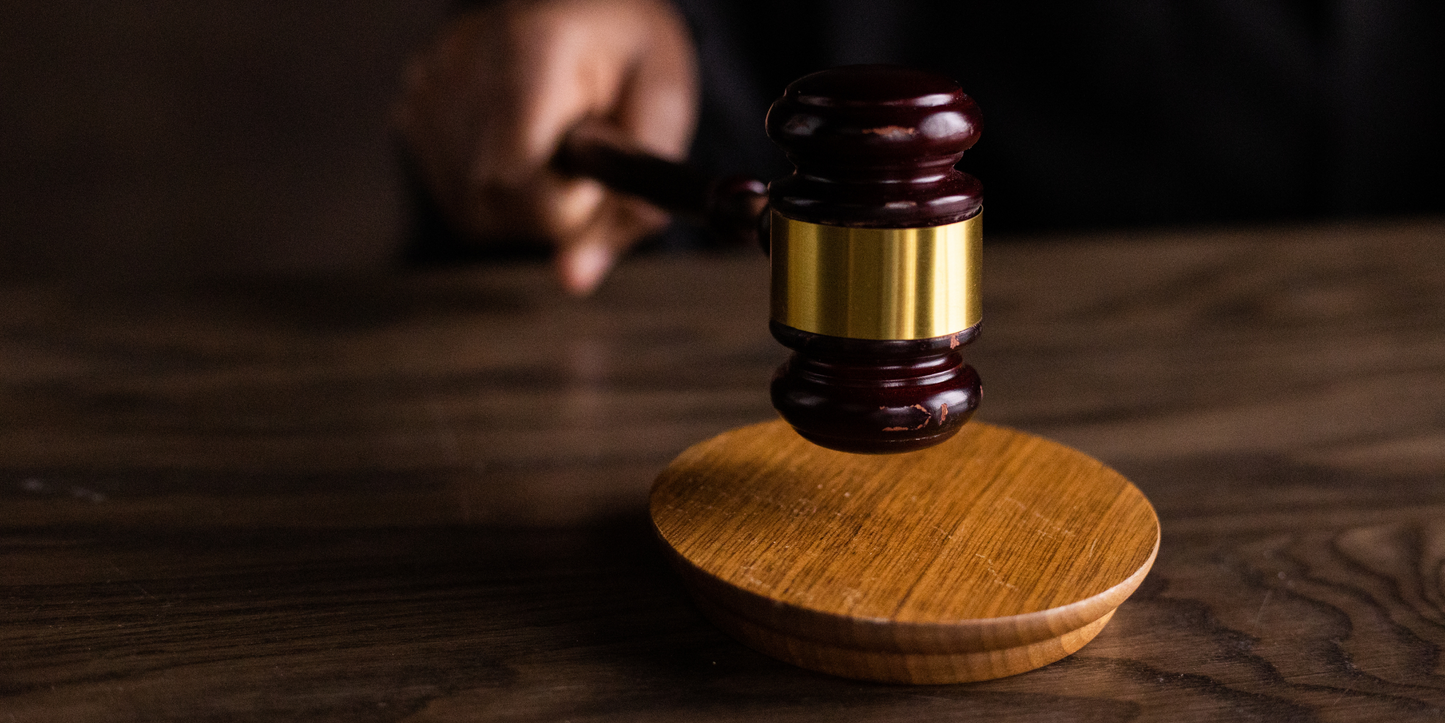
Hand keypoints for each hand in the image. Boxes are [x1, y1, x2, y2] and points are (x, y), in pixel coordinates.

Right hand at [394, 0, 698, 294]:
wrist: (585, 5)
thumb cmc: (632, 55)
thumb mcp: (663, 112)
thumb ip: (630, 203)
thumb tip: (573, 282)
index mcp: (532, 50)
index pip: (513, 179)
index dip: (564, 205)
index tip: (596, 173)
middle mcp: (462, 63)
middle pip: (490, 204)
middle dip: (551, 208)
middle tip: (585, 158)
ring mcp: (427, 86)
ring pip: (471, 211)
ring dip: (525, 204)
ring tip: (555, 143)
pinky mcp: (411, 107)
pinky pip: (455, 196)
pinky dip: (498, 192)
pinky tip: (523, 143)